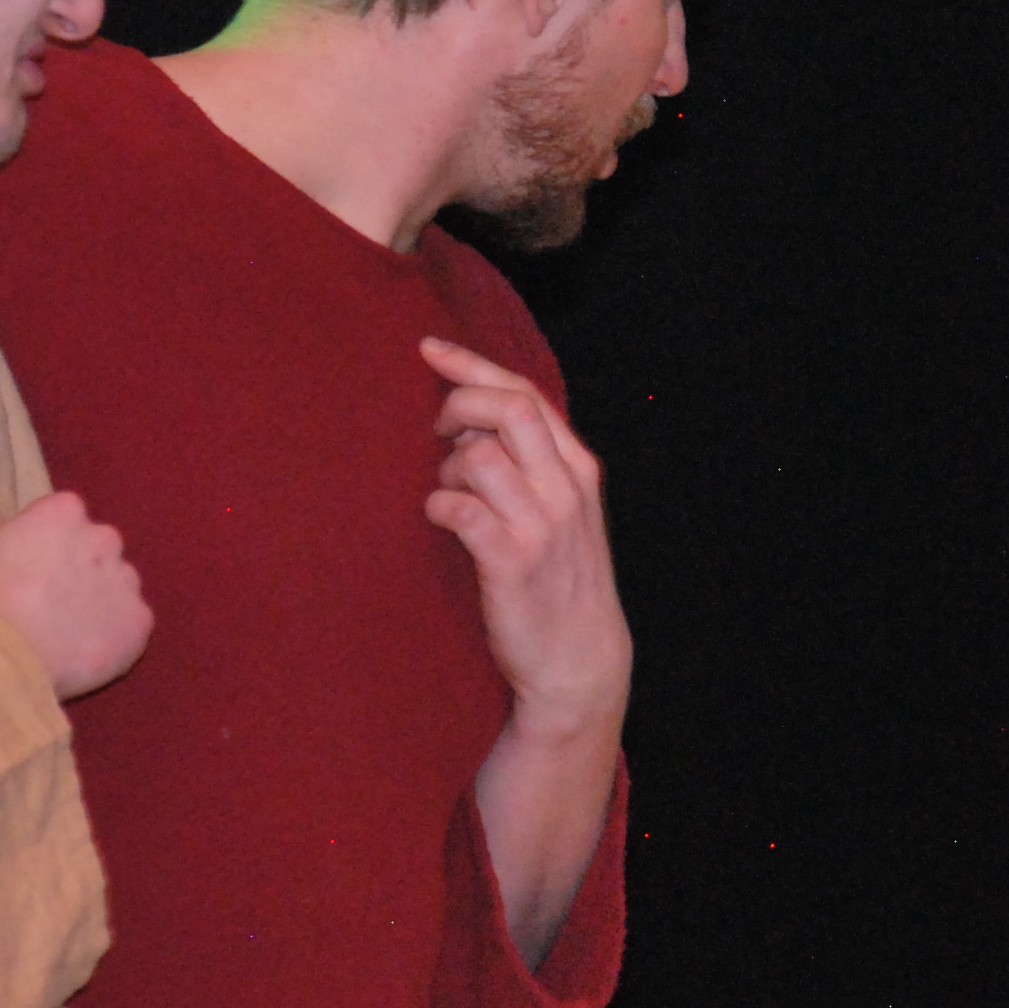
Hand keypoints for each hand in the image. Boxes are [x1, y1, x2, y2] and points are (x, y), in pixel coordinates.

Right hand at [0, 491, 150, 700]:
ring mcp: (126, 580)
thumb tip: (18, 540)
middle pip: (98, 548)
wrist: (7, 656)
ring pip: (119, 585)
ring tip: (70, 631)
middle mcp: (104, 538)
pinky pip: (131, 624)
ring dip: (101, 601)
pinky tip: (86, 651)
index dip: (50, 543)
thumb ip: (7, 535)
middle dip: (82, 567)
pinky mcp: (139, 621)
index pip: (66, 516)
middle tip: (55, 600)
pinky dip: (115, 635)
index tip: (35, 566)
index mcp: (64, 512)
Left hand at [420, 336, 630, 727]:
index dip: (473, 363)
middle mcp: (565, 488)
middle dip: (458, 403)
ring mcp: (541, 525)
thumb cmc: (558, 579)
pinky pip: (460, 509)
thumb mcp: (562, 509)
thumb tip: (470, 414)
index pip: (525, 392)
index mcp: (578, 467)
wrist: (579, 660)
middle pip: (507, 407)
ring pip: (479, 455)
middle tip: (436, 430)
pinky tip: (440, 519)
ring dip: (447, 466)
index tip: (429, 347)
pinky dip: (439, 505)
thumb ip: (531, 461)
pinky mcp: (513, 562)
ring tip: (449, 492)